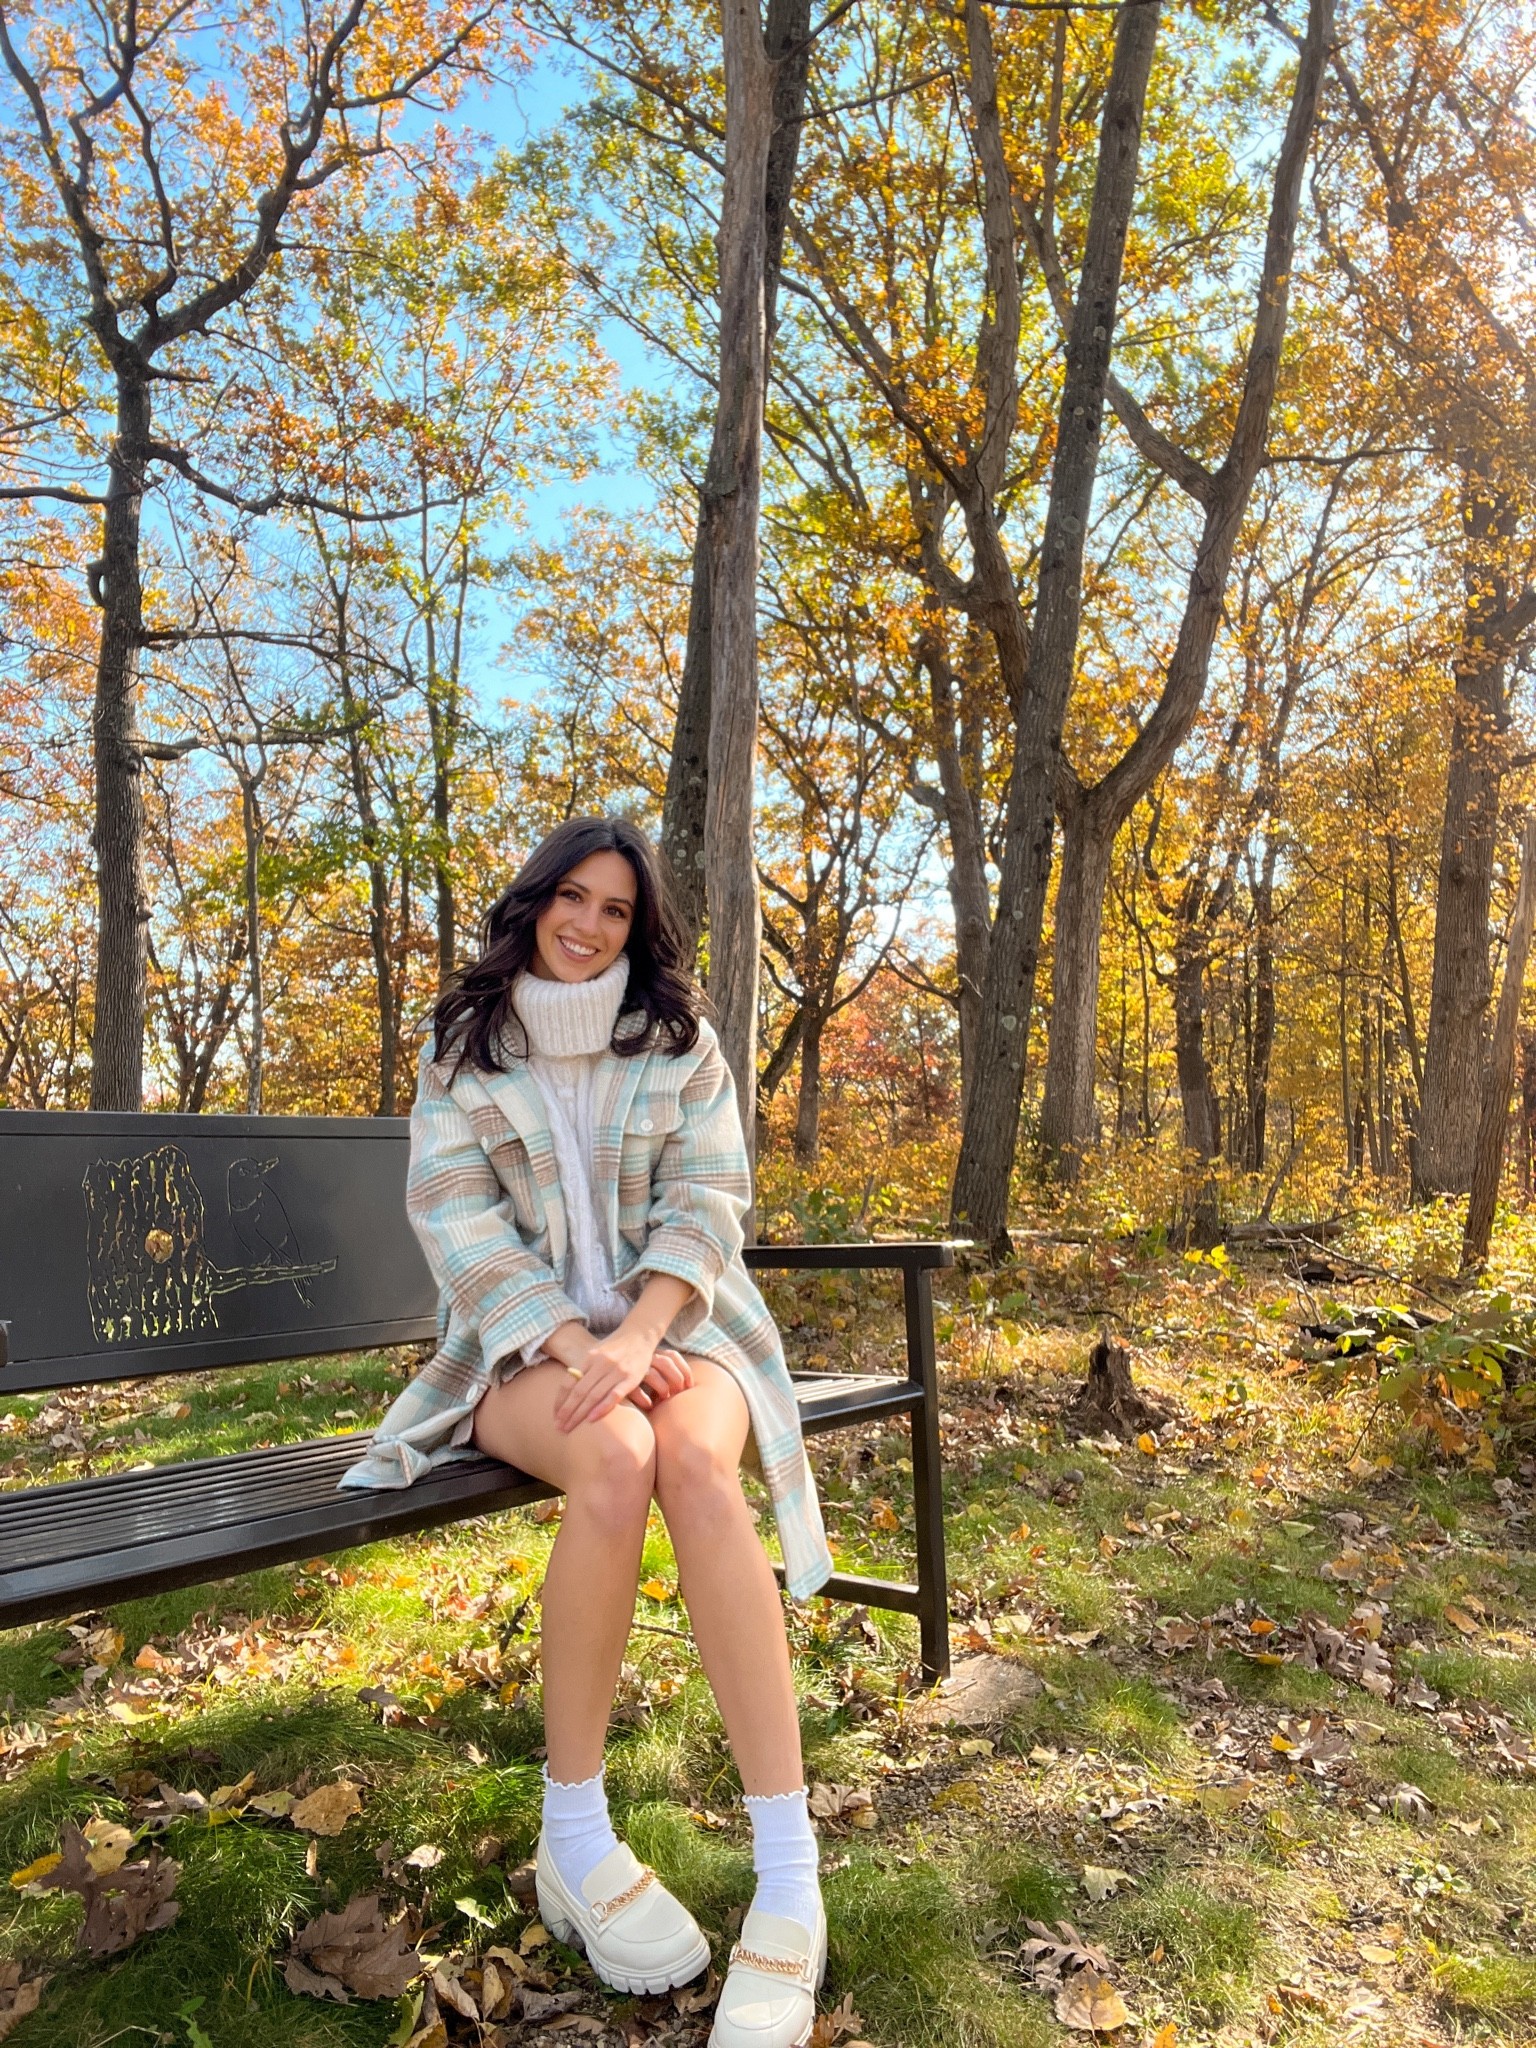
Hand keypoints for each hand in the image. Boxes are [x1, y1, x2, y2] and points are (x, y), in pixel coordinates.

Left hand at [554, 1329, 687, 1431]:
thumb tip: (566, 1390)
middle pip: (579, 1391)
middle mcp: (601, 1363)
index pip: (569, 1382)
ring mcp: (616, 1370)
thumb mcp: (596, 1352)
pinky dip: (602, 1408)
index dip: (560, 1400)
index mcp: (589, 1357)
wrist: (640, 1334)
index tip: (554, 1416)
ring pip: (593, 1395)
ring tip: (569, 1428)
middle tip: (558, 1427)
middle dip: (567, 1411)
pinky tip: (591, 1419)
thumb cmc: (615, 1347)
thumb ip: (583, 1369)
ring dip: (579, 1414)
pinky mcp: (631, 1378)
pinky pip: (614, 1395)